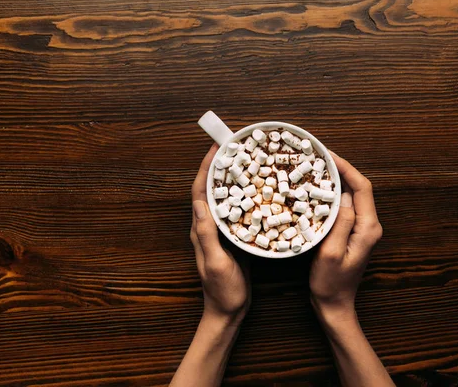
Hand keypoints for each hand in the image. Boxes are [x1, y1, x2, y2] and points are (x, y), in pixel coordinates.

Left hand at [191, 144, 250, 323]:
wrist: (229, 311)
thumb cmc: (223, 290)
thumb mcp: (216, 262)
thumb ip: (207, 234)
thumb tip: (199, 204)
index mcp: (201, 230)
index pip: (200, 192)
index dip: (206, 168)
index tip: (216, 147)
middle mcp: (208, 227)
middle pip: (211, 189)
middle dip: (219, 166)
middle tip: (235, 147)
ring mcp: (221, 232)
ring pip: (224, 198)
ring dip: (232, 178)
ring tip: (247, 161)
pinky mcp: (233, 238)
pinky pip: (237, 211)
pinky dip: (244, 196)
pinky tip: (258, 191)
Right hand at [310, 152, 382, 322]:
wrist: (335, 304)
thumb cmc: (330, 283)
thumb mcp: (331, 253)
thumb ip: (341, 223)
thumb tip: (345, 195)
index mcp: (368, 228)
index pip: (363, 188)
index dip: (347, 168)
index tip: (328, 155)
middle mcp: (370, 225)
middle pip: (359, 188)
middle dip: (341, 169)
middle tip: (320, 156)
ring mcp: (363, 229)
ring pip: (353, 195)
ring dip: (337, 180)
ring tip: (318, 168)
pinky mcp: (353, 232)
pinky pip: (346, 206)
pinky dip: (334, 194)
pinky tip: (319, 190)